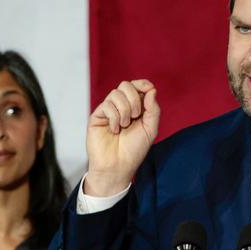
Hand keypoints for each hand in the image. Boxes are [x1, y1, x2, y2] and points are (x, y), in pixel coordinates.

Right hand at [85, 79, 159, 195]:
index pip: (137, 86)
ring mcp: (108, 111)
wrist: (119, 166)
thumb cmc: (134, 150)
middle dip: (134, 99)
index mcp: (136, 108)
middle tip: (136, 116)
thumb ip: (153, 109)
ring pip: (116, 93)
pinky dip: (114, 118)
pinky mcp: (97, 116)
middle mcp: (121, 107)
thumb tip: (152, 90)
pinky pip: (107, 105)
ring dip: (125, 110)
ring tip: (124, 126)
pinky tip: (114, 130)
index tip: (149, 90)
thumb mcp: (150, 129)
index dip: (143, 84)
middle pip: (126, 85)